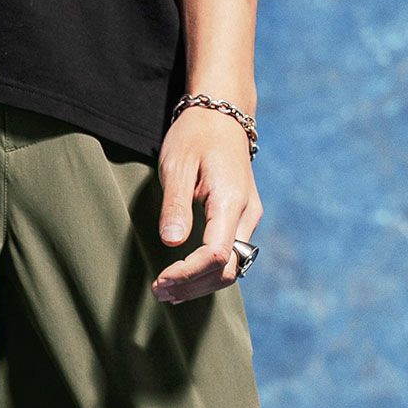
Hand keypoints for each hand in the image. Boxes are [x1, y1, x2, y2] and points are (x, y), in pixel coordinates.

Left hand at [151, 106, 260, 303]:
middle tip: (159, 291)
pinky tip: (185, 280)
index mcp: (231, 201)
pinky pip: (231, 256)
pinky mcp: (243, 219)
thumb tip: (173, 243)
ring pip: (232, 268)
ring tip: (167, 291)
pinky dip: (209, 273)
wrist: (222, 116)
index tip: (160, 280)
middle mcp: (247, 214)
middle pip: (227, 270)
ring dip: (201, 285)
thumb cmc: (195, 136)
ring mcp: (249, 218)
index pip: (215, 255)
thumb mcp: (177, 165)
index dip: (188, 274)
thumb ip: (175, 205)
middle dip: (193, 286)